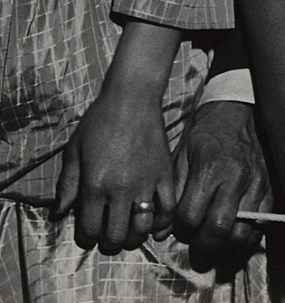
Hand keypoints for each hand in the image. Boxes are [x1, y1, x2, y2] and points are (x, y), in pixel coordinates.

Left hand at [54, 91, 174, 252]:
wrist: (132, 99)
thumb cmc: (99, 122)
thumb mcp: (74, 151)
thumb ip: (66, 185)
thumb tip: (59, 213)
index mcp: (95, 185)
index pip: (89, 230)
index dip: (86, 238)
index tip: (88, 233)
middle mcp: (120, 189)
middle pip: (116, 236)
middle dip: (109, 242)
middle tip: (109, 235)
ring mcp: (146, 182)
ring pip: (142, 228)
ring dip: (135, 237)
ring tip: (130, 230)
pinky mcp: (165, 174)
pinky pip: (168, 208)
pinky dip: (163, 222)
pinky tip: (156, 223)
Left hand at [171, 101, 270, 262]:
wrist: (235, 111)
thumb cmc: (205, 133)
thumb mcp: (181, 156)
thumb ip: (173, 195)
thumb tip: (162, 231)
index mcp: (209, 168)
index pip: (190, 217)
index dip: (180, 229)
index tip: (180, 227)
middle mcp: (235, 177)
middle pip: (218, 229)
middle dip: (202, 244)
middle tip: (196, 244)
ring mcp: (256, 183)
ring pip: (242, 233)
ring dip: (225, 245)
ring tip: (215, 239)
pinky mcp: (269, 186)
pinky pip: (262, 224)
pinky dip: (247, 236)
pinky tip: (234, 231)